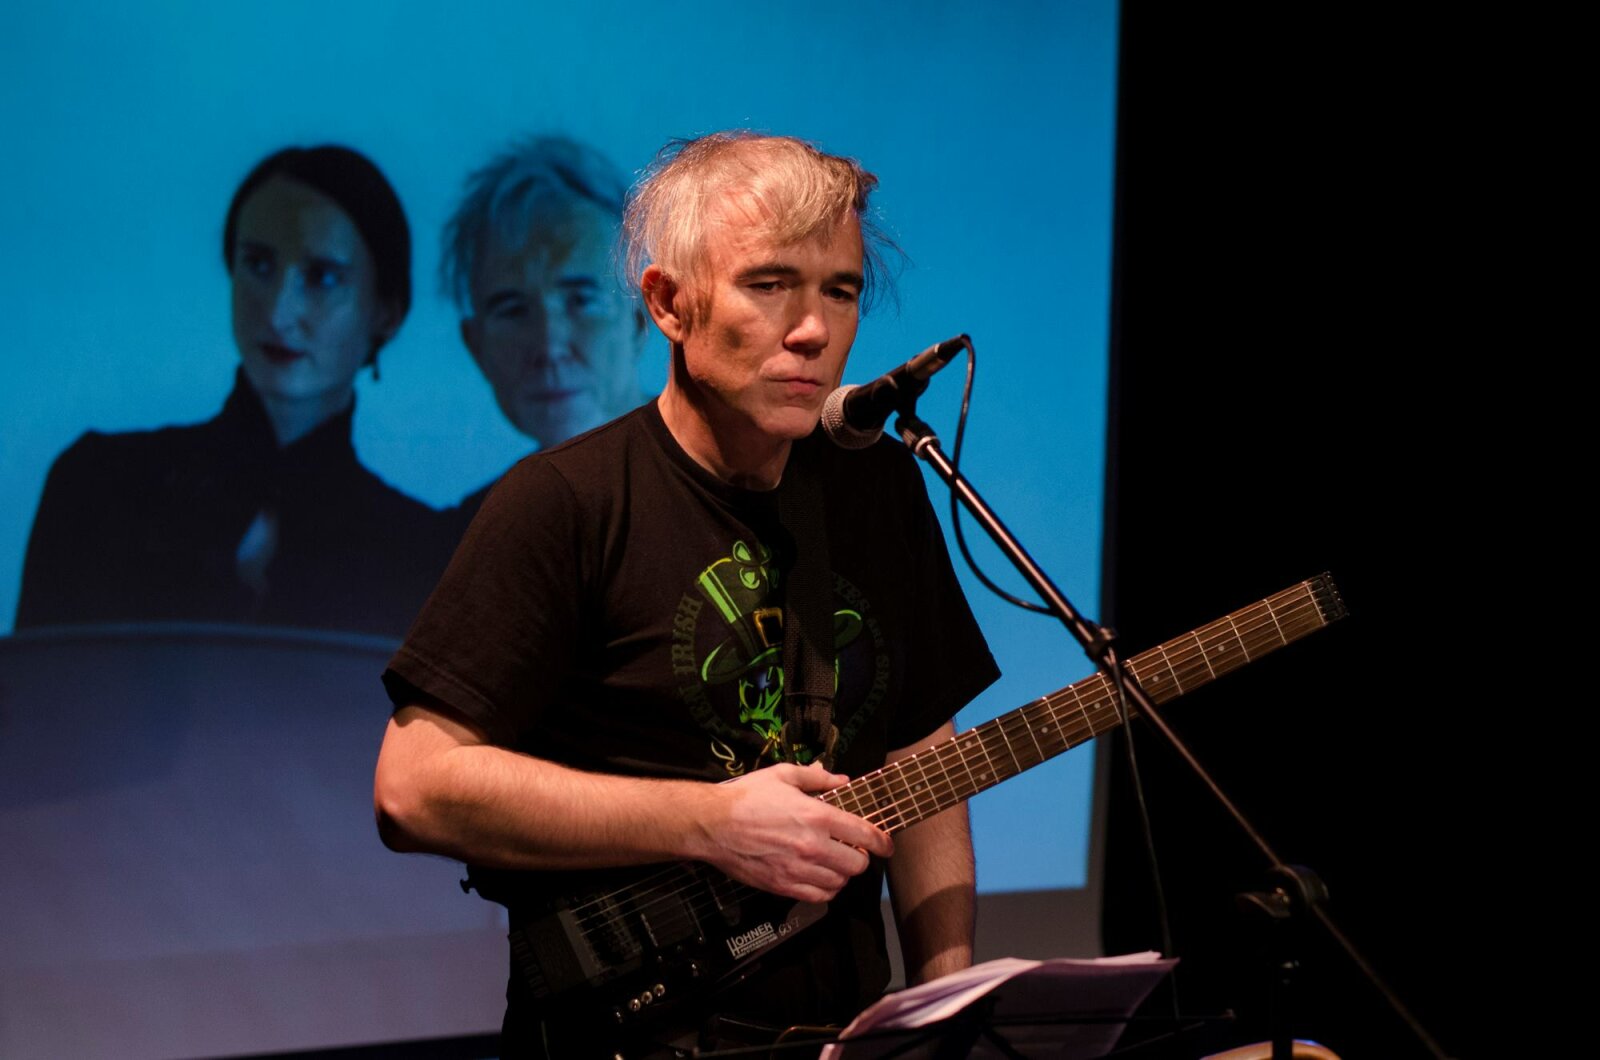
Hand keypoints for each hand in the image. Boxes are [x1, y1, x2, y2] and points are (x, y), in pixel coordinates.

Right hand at [695, 763, 893, 902]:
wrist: (713, 824)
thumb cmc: (746, 797)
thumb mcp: (784, 775)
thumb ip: (817, 778)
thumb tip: (842, 781)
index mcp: (816, 816)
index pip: (864, 834)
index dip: (882, 841)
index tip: (886, 844)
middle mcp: (812, 845)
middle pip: (856, 864)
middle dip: (861, 858)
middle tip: (853, 850)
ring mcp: (797, 869)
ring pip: (839, 883)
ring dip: (842, 874)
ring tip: (835, 864)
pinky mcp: (782, 885)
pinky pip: (818, 897)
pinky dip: (826, 890)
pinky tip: (820, 878)